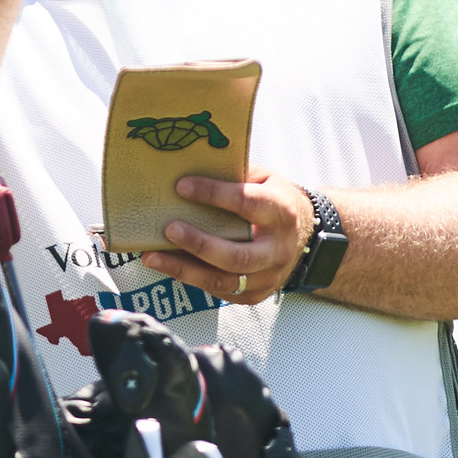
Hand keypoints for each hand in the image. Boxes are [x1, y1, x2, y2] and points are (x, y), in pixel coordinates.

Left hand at [140, 165, 316, 305]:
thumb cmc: (274, 200)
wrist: (307, 237)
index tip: (182, 186)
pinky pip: (219, 291)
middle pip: (237, 255)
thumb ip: (234, 174)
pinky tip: (166, 266)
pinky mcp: (255, 294)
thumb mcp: (264, 180)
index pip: (247, 203)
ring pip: (224, 280)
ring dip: (184, 269)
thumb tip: (188, 163)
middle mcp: (277, 249)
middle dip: (199, 243)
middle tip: (169, 228)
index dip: (214, 194)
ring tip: (151, 256)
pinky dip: (190, 279)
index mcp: (281, 212)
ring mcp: (268, 276)